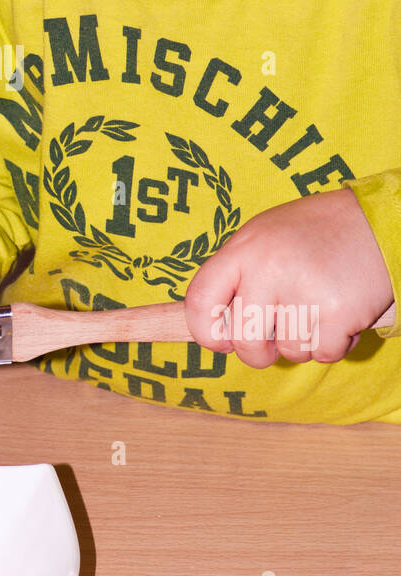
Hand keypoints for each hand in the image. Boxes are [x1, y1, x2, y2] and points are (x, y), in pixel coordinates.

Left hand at [184, 186, 393, 367]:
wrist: (375, 221)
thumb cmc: (313, 233)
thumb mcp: (263, 238)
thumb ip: (236, 276)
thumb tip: (212, 329)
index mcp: (244, 249)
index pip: (200, 300)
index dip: (205, 332)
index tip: (221, 341)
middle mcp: (269, 269)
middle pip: (244, 341)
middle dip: (257, 353)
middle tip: (274, 339)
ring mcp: (305, 291)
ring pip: (289, 352)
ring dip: (303, 343)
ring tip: (316, 309)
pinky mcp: (340, 312)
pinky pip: (324, 354)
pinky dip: (333, 344)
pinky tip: (339, 315)